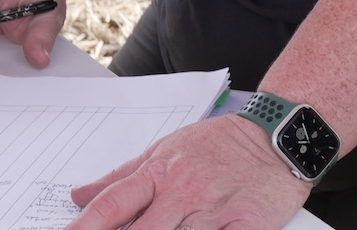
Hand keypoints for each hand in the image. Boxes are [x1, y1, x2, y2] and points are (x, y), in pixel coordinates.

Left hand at [68, 115, 309, 229]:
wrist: (279, 135)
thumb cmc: (221, 143)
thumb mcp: (167, 148)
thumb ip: (122, 177)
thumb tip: (77, 195)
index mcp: (161, 171)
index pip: (112, 205)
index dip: (83, 229)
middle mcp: (185, 191)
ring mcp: (215, 210)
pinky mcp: (247, 225)